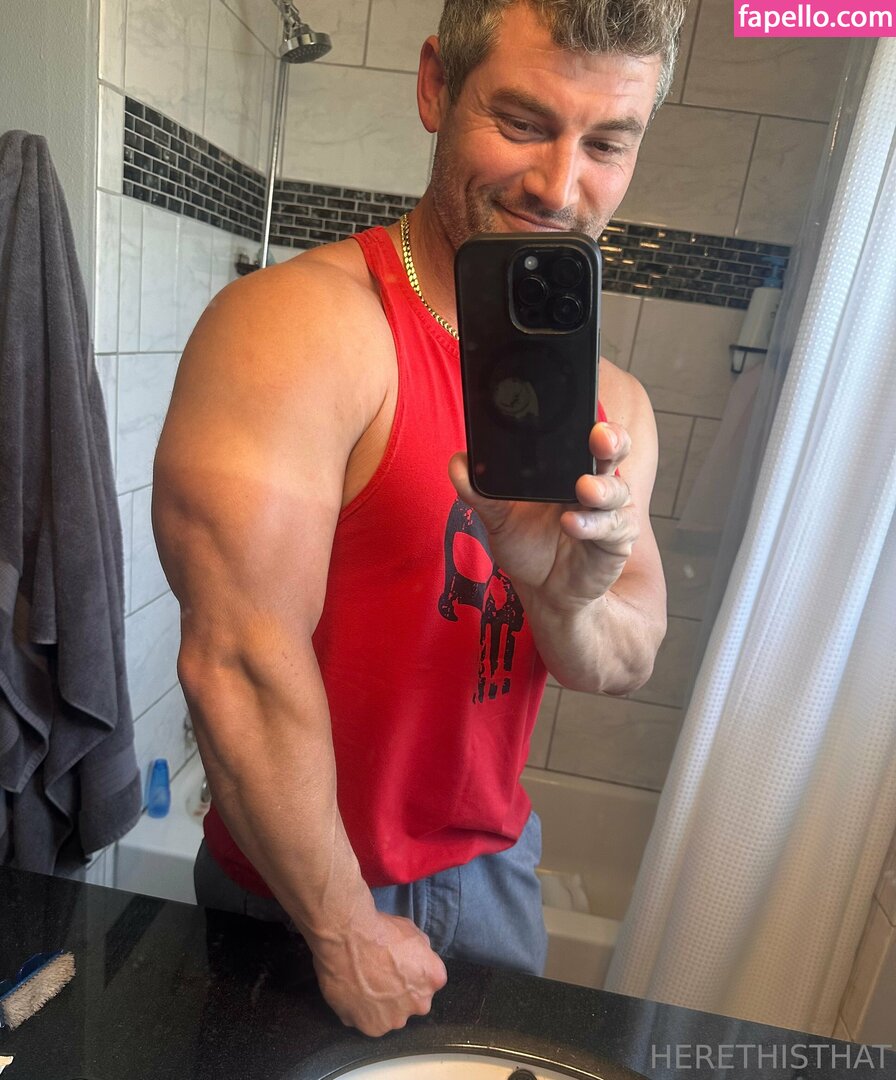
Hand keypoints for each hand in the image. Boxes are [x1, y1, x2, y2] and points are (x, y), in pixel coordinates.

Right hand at [310, 910, 447, 1036]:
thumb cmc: (380, 930)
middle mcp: (419, 1004)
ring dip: (381, 1005)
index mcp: (433, 979)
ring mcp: (394, 1019)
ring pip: (390, 1015)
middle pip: (412, 1002)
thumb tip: (418, 960)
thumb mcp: (412, 932)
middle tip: (381, 975)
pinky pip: (367, 1021)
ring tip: (364, 985)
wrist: (347, 938)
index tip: (399, 965)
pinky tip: (353, 992)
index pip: (429, 980)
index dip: (413, 972)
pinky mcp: (370, 1028)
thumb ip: (421, 952)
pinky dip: (360, 1011)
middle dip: (400, 993)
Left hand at [448, 422, 637, 606]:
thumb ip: (479, 492)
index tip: (577, 413)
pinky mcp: (617, 540)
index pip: (583, 434)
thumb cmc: (528, 547)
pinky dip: (593, 525)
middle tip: (598, 437)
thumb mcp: (498, 518)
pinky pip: (613, 527)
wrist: (544, 592)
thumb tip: (457, 463)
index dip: (587, 421)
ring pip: (616, 489)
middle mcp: (595, 482)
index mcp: (568, 468)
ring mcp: (609, 511)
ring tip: (584, 490)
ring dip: (601, 488)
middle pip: (613, 450)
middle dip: (611, 439)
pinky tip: (572, 525)